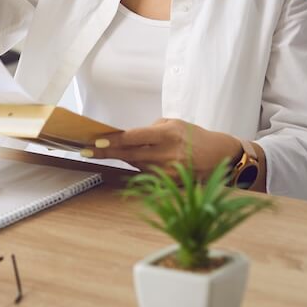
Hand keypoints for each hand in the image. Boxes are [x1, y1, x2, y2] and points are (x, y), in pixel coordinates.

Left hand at [91, 118, 242, 179]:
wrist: (220, 156)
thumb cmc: (195, 136)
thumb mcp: (175, 123)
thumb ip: (152, 128)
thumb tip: (128, 135)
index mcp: (169, 133)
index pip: (135, 137)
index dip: (114, 141)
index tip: (97, 142)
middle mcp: (168, 153)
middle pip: (130, 154)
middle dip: (107, 153)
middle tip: (86, 151)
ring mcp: (169, 171)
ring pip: (135, 165)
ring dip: (120, 159)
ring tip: (102, 152)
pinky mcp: (171, 183)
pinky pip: (147, 175)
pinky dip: (136, 168)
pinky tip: (130, 161)